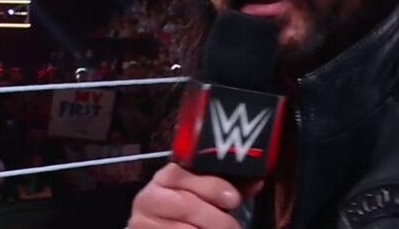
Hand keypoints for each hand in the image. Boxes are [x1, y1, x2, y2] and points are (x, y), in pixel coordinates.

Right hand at [128, 163, 261, 228]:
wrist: (159, 228)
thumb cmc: (187, 213)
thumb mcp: (205, 196)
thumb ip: (228, 188)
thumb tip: (257, 181)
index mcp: (166, 177)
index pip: (186, 174)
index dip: (212, 186)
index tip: (233, 199)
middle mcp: (149, 197)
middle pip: (187, 205)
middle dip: (216, 219)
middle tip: (233, 228)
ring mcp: (142, 222)